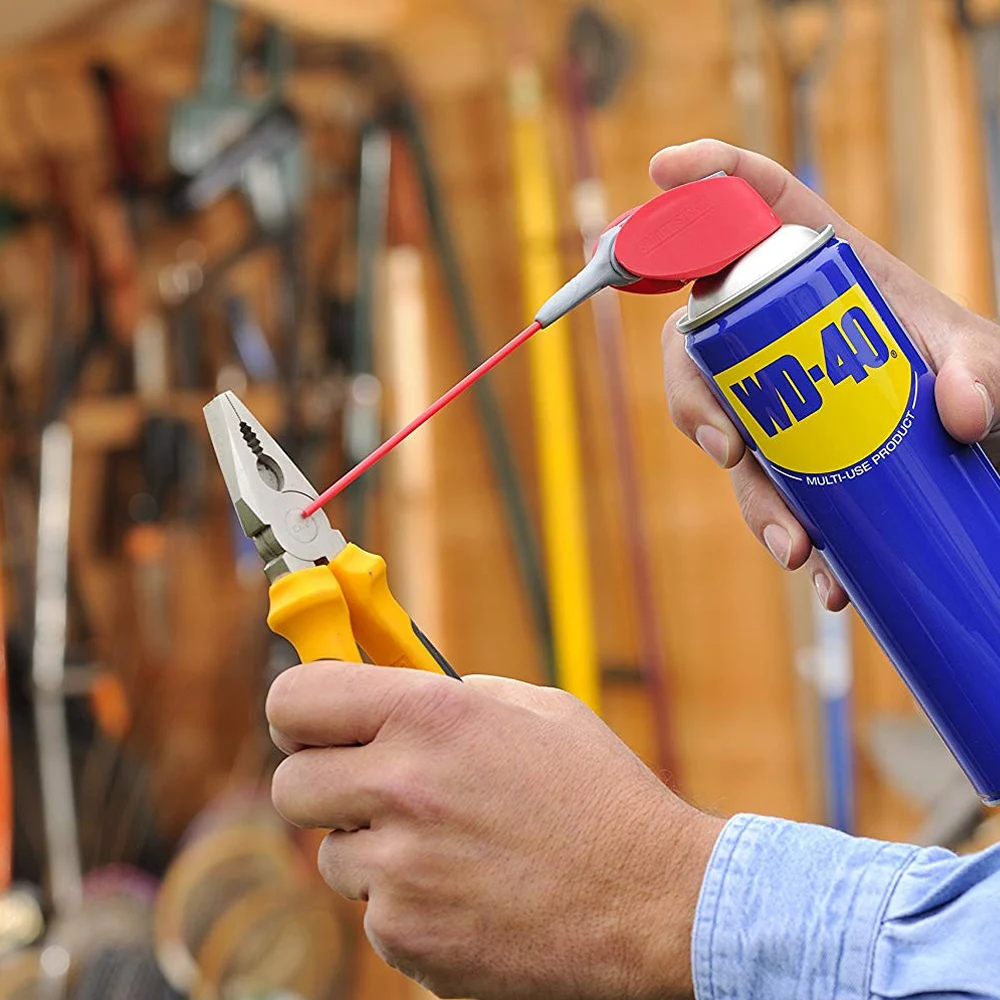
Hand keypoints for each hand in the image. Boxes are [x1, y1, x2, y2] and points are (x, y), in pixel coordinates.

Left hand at [267, 662, 722, 999]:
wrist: (659, 904)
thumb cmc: (602, 797)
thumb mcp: (536, 711)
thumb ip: (452, 694)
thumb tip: (388, 691)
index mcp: (433, 714)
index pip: (296, 698)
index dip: (297, 708)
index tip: (310, 719)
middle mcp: (403, 786)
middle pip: (290, 786)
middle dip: (323, 786)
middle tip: (367, 789)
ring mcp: (400, 870)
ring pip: (332, 856)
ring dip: (372, 850)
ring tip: (448, 848)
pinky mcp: (408, 938)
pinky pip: (374, 913)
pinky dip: (407, 905)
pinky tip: (469, 893)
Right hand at [652, 139, 999, 609]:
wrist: (975, 442)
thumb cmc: (968, 373)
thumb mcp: (981, 359)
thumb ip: (984, 368)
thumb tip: (960, 413)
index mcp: (819, 269)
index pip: (756, 204)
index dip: (704, 179)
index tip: (661, 164)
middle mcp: (777, 327)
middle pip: (700, 336)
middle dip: (693, 392)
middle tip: (728, 447)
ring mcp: (771, 391)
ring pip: (719, 428)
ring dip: (745, 490)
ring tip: (796, 547)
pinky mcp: (781, 449)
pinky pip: (761, 489)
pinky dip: (784, 530)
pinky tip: (826, 576)